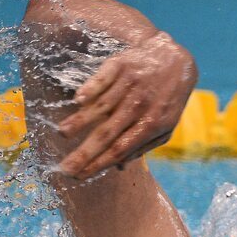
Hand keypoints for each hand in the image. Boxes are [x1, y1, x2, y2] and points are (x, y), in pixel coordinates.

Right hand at [57, 31, 196, 178]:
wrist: (173, 59)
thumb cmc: (166, 99)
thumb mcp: (164, 127)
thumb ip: (143, 146)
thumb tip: (119, 167)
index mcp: (151, 124)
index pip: (120, 149)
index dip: (99, 164)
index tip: (80, 176)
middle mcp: (139, 105)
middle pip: (108, 133)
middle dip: (85, 152)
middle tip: (65, 168)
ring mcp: (130, 84)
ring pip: (102, 106)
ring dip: (81, 120)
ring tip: (62, 133)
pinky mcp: (121, 65)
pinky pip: (103, 79)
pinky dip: (91, 88)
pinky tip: (78, 100)